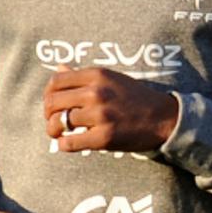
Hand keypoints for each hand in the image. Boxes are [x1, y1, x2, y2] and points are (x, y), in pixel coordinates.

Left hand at [43, 66, 176, 152]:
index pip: (56, 81)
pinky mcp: (105, 137)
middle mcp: (96, 93)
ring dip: (53, 130)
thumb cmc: (134, 97)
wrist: (164, 118)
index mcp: (96, 75)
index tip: (52, 103)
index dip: (48, 94)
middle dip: (47, 113)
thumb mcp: (111, 78)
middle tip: (52, 120)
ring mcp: (100, 115)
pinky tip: (67, 143)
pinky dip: (63, 145)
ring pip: (59, 122)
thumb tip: (59, 67)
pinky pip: (70, 143)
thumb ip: (82, 75)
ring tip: (58, 133)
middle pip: (52, 102)